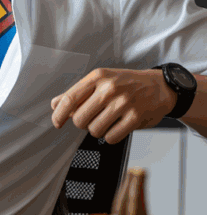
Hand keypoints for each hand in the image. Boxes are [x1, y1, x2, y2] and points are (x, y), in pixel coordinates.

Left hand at [51, 68, 176, 143]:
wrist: (159, 86)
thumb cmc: (126, 84)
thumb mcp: (101, 81)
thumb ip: (78, 93)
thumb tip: (55, 104)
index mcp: (98, 76)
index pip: (70, 98)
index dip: (59, 114)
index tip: (57, 123)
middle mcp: (110, 88)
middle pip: (80, 119)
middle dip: (82, 123)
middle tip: (92, 118)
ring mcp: (123, 103)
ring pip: (94, 130)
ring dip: (98, 130)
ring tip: (107, 120)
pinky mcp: (135, 117)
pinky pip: (111, 137)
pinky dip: (111, 136)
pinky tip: (117, 126)